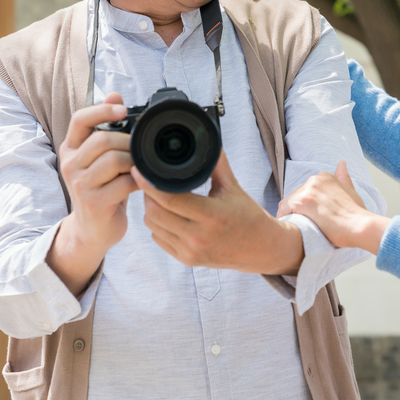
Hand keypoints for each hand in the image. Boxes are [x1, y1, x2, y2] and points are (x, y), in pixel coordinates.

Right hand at [50, 92, 138, 294]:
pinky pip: (124, 183)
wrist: (91, 230)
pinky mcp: (94, 202)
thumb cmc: (101, 189)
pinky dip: (139, 181)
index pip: (80, 119)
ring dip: (134, 162)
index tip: (123, 109)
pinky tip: (141, 184)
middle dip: (128, 142)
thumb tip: (115, 94)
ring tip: (140, 168)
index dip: (102, 110)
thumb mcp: (98, 158)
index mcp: (70, 149)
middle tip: (139, 151)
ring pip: (114, 160)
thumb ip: (105, 128)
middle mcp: (70, 165)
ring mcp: (80, 185)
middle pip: (102, 140)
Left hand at [139, 150, 303, 274]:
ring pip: (154, 227)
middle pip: (155, 214)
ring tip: (156, 196)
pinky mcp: (187, 260)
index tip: (139, 171)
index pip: (170, 200)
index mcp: (211, 216)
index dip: (149, 184)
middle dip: (147, 195)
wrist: (260, 248)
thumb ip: (217, 164)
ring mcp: (191, 251)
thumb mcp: (234, 188)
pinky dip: (157, 225)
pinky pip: (159, 240)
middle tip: (148, 181)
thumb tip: (208, 140)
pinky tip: (165, 214)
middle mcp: (198, 237)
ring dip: (150, 210)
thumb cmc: (249, 216)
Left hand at [277, 162, 388, 254]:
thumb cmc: (356, 213)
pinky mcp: (302, 202)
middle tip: (303, 225)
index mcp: (324, 176)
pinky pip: (284, 211)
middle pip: (295, 196)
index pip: (305, 190)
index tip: (310, 217)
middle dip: (297, 211)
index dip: (306, 206)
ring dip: (290, 216)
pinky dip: (285, 220)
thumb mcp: (350, 191)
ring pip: (288, 203)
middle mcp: (314, 179)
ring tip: (296, 229)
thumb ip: (343, 178)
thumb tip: (341, 163)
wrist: (360, 226)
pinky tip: (292, 230)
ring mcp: (308, 190)